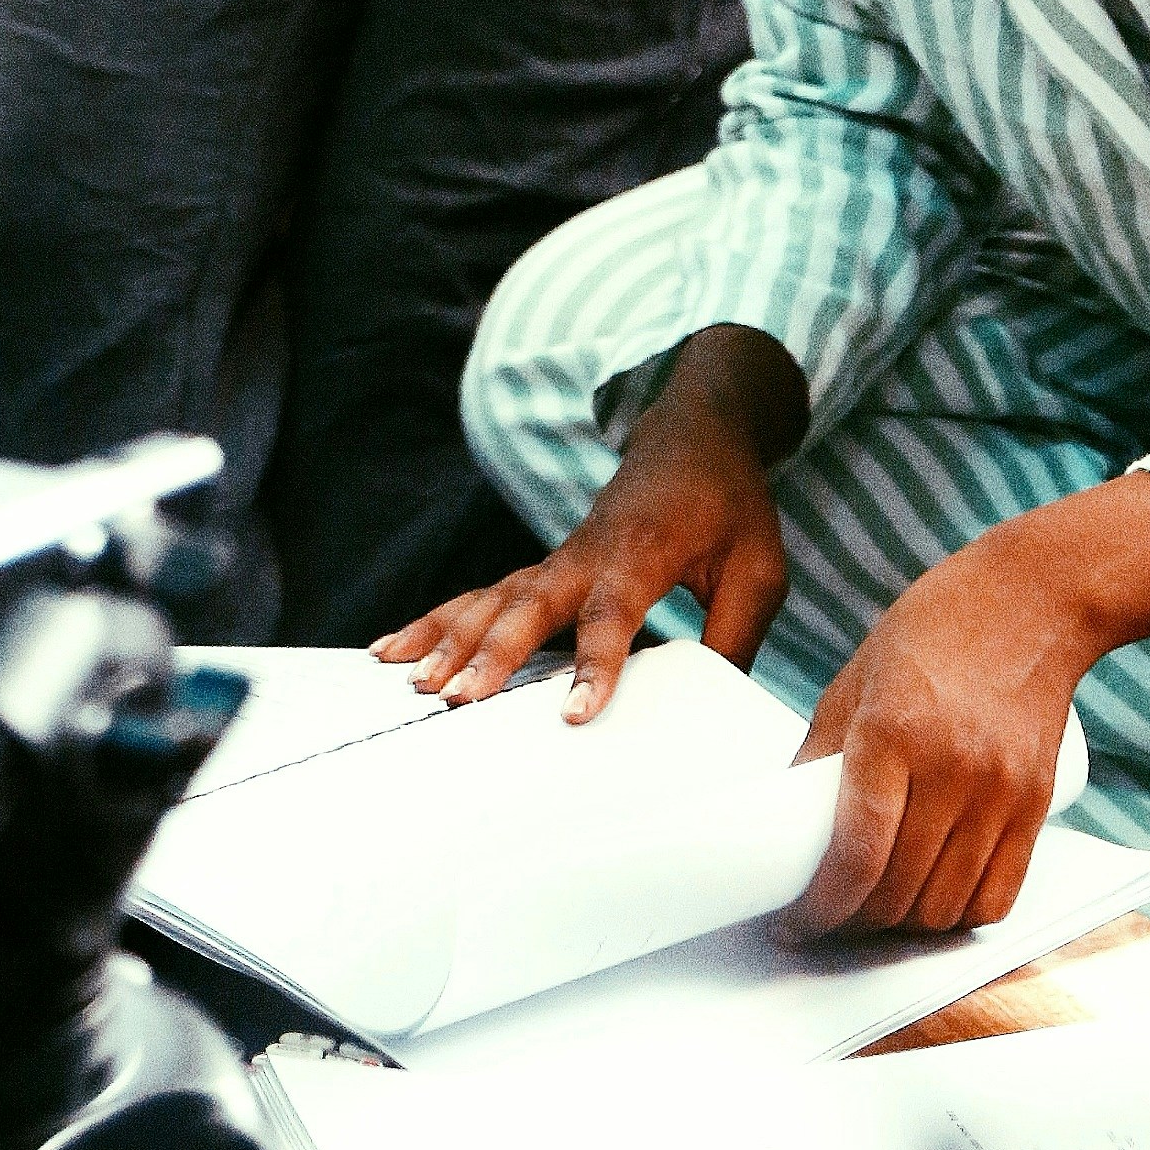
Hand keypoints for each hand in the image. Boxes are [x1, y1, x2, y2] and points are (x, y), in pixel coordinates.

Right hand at [369, 325, 804, 716]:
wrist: (693, 434)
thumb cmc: (730, 505)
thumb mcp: (759, 569)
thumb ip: (736, 636)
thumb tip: (718, 708)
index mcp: (645, 551)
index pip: (613, 610)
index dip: (595, 662)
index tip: (575, 715)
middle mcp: (588, 553)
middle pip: (530, 603)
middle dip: (491, 653)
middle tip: (456, 701)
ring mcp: (558, 558)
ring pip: (492, 598)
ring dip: (447, 639)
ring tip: (410, 682)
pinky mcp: (543, 568)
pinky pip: (481, 595)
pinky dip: (434, 621)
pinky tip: (390, 651)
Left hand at [783, 528, 1091, 942]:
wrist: (1033, 600)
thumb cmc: (935, 627)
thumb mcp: (856, 677)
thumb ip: (822, 751)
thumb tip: (784, 820)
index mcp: (892, 732)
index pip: (856, 855)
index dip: (819, 909)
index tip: (795, 923)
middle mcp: (951, 769)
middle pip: (897, 892)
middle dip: (852, 924)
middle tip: (828, 918)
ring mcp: (1001, 791)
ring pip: (945, 906)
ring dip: (903, 928)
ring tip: (876, 912)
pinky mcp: (1036, 803)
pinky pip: (998, 896)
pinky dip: (959, 918)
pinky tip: (932, 903)